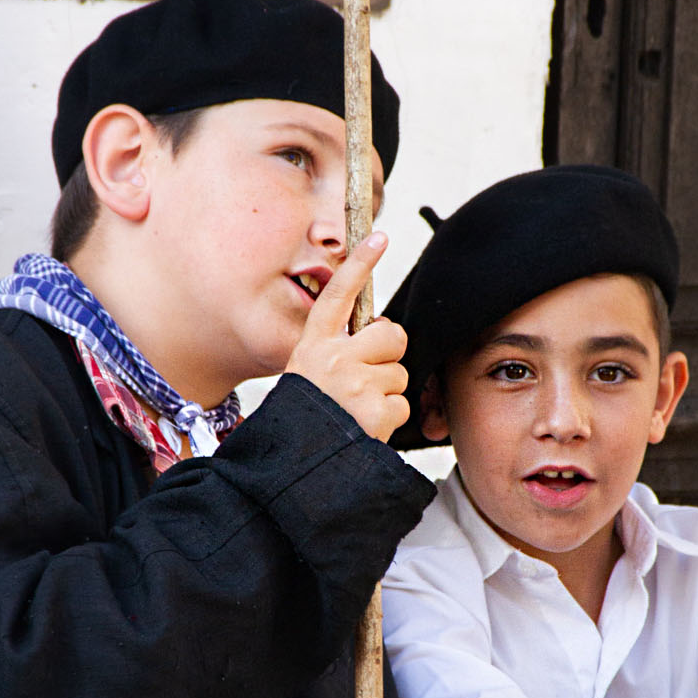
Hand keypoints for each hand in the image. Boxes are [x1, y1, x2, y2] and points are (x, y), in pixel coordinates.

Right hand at [284, 233, 409, 443]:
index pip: (339, 294)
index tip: (379, 236)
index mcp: (315, 344)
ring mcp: (355, 385)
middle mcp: (334, 359)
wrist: (295, 461)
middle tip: (367, 375)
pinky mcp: (375, 412)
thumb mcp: (309, 373)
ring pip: (399, 374)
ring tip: (357, 408)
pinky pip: (401, 404)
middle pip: (391, 335)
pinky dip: (388, 417)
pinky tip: (364, 426)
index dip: (360, 264)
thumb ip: (339, 349)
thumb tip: (383, 333)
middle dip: (389, 354)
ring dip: (386, 392)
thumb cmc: (306, 413)